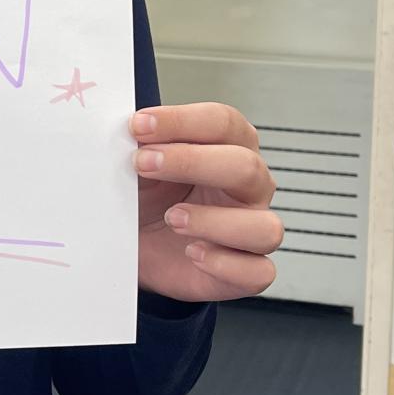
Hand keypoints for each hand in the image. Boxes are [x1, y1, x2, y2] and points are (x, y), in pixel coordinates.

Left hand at [133, 103, 279, 301]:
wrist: (136, 246)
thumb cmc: (148, 197)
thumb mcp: (139, 166)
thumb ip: (141, 144)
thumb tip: (128, 127)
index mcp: (230, 147)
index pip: (223, 122)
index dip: (181, 121)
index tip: (138, 125)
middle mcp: (250, 187)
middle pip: (246, 167)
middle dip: (190, 161)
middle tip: (142, 163)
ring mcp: (253, 230)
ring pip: (265, 227)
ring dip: (215, 221)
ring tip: (173, 218)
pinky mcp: (245, 271)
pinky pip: (258, 273)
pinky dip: (225, 264)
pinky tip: (192, 252)